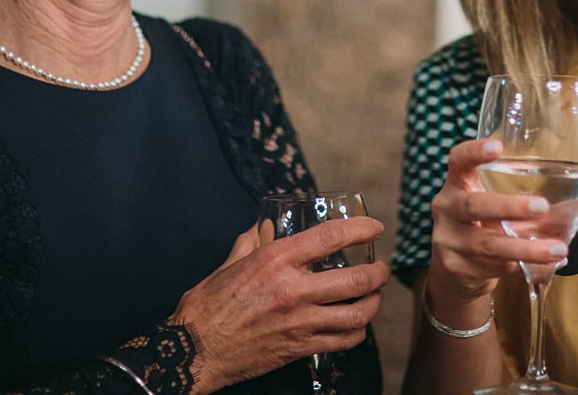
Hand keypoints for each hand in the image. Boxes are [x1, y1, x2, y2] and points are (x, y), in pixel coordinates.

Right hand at [174, 216, 388, 389]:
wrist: (195, 350)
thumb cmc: (207, 305)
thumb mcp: (229, 264)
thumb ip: (250, 242)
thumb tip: (262, 227)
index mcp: (275, 260)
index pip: (330, 237)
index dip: (360, 229)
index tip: (375, 228)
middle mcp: (293, 289)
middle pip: (355, 279)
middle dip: (378, 272)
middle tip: (382, 268)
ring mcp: (299, 322)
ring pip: (356, 314)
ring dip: (373, 303)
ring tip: (375, 296)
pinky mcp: (299, 347)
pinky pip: (343, 341)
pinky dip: (357, 332)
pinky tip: (356, 325)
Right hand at [424, 138, 567, 315]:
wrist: (457, 272)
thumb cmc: (488, 226)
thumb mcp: (503, 205)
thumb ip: (542, 195)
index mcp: (459, 182)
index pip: (458, 159)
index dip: (474, 151)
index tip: (498, 146)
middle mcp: (448, 208)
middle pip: (474, 205)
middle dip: (509, 207)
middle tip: (542, 207)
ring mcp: (449, 240)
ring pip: (489, 244)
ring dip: (526, 247)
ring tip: (557, 249)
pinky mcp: (455, 268)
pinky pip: (493, 267)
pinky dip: (522, 265)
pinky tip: (545, 264)